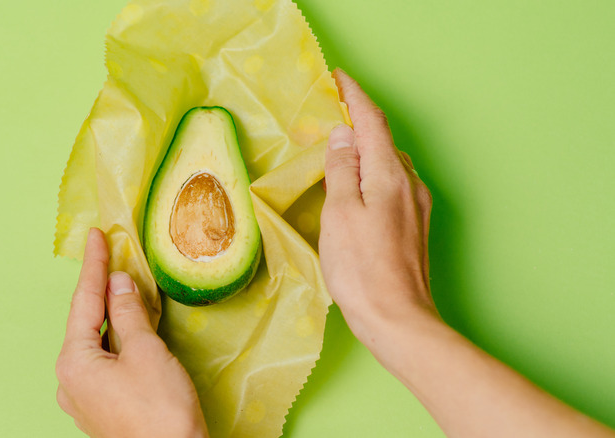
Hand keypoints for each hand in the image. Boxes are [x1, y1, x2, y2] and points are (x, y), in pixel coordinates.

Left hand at [55, 228, 208, 437]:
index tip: (96, 236)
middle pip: (87, 322)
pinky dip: (118, 341)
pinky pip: (105, 363)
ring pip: (97, 343)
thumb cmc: (160, 410)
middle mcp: (70, 381)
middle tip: (113, 256)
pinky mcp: (101, 409)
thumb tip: (119, 283)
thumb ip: (129, 312)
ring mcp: (84, 398)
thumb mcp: (146, 351)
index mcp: (74, 362)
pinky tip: (131, 331)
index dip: (93, 265)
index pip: (84, 301)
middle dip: (102, 291)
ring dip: (113, 317)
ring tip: (126, 289)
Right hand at [319, 68, 437, 355]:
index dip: (354, 97)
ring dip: (365, 152)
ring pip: (388, 164)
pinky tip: (357, 191)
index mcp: (390, 174)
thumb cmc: (362, 268)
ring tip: (338, 154)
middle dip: (358, 125)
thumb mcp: (340, 212)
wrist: (398, 319)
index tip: (338, 79)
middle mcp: (410, 184)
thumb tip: (342, 136)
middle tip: (329, 119)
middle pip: (383, 141)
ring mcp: (416, 206)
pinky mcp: (414, 227)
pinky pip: (392, 186)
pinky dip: (372, 176)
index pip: (372, 122)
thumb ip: (341, 170)